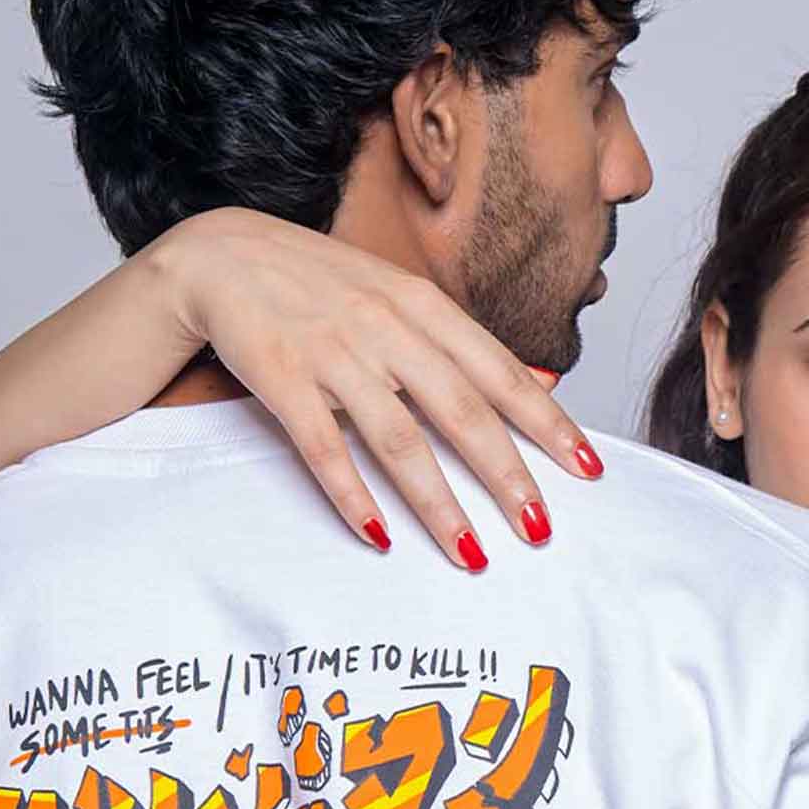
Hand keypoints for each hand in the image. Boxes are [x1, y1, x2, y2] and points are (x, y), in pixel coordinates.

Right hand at [149, 208, 605, 568]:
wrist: (219, 254)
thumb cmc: (319, 284)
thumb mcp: (400, 296)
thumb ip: (466, 343)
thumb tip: (545, 381)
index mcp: (421, 304)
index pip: (499, 371)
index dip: (547, 422)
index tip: (588, 468)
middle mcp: (384, 326)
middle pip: (460, 410)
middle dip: (505, 475)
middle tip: (540, 529)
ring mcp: (332, 352)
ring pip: (398, 439)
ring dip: (438, 503)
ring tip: (471, 554)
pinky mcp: (281, 378)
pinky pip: (324, 448)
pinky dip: (353, 495)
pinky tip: (380, 537)